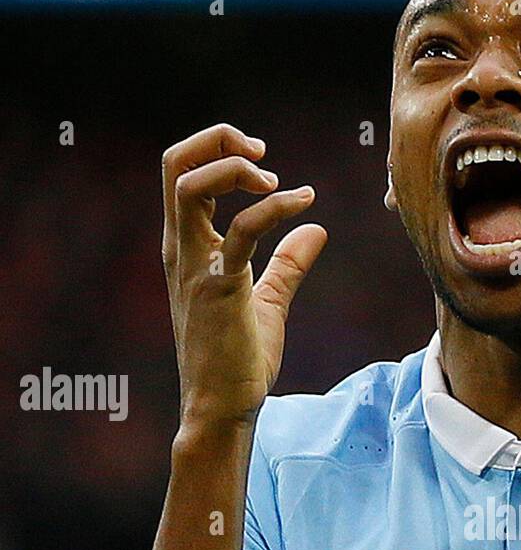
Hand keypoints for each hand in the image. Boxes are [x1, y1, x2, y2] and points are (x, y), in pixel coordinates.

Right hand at [162, 123, 326, 428]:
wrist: (222, 409)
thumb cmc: (238, 362)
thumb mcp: (268, 303)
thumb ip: (288, 265)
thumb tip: (316, 229)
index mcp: (187, 249)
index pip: (181, 173)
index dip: (216, 150)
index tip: (261, 159)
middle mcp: (182, 251)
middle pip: (175, 165)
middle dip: (217, 140)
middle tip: (262, 151)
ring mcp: (195, 269)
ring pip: (189, 186)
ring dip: (234, 168)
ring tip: (275, 181)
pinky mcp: (220, 290)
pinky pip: (239, 233)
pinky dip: (272, 209)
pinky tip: (303, 203)